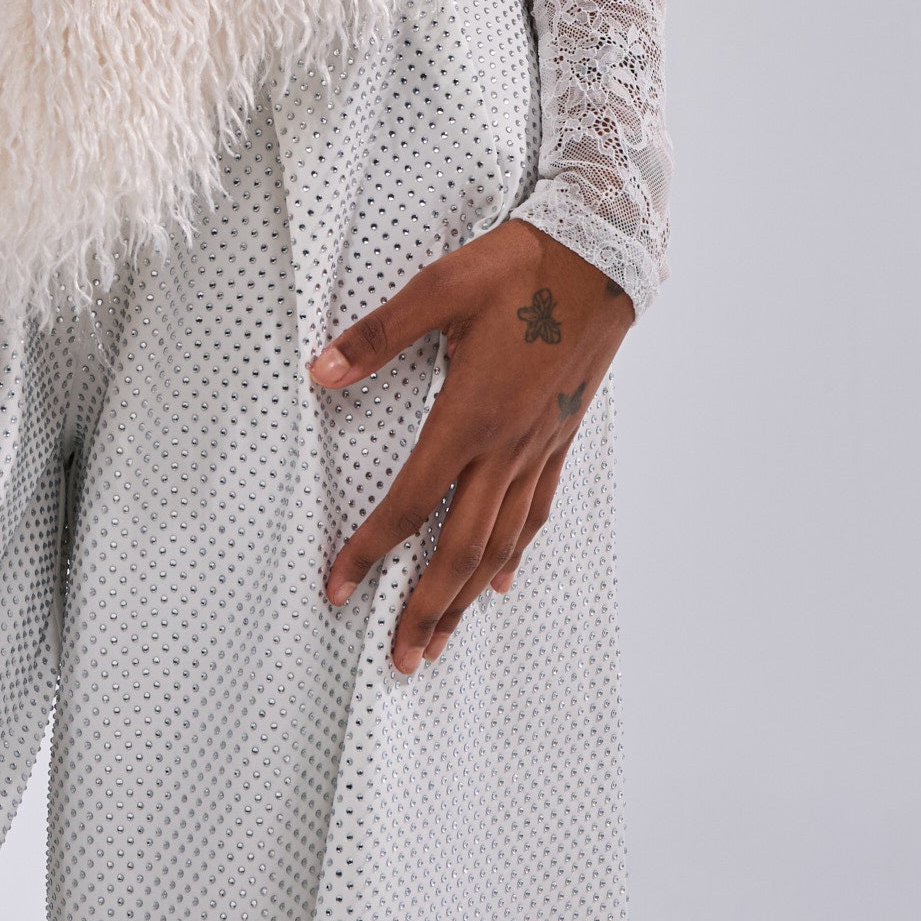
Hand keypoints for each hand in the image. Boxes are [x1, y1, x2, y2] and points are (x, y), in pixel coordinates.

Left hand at [309, 220, 632, 673]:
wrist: (599, 259)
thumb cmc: (519, 268)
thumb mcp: (440, 287)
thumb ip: (378, 335)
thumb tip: (320, 371)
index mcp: (470, 415)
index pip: (411, 501)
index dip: (371, 549)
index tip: (338, 587)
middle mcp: (507, 447)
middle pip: (460, 548)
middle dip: (425, 608)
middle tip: (398, 660)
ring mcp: (538, 449)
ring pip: (500, 544)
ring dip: (466, 598)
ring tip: (440, 640)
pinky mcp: (559, 440)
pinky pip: (535, 513)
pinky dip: (514, 554)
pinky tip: (499, 580)